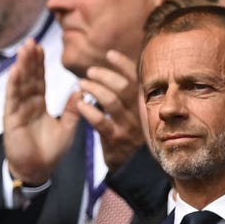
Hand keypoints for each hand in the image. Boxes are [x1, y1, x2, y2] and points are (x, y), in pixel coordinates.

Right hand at [3, 40, 80, 183]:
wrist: (38, 170)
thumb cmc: (51, 150)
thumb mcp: (68, 127)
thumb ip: (74, 109)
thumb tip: (81, 90)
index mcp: (39, 105)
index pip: (39, 80)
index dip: (39, 64)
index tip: (42, 47)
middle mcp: (27, 104)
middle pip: (28, 78)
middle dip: (30, 60)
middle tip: (31, 41)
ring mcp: (18, 110)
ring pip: (20, 84)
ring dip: (22, 66)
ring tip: (24, 50)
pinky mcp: (11, 119)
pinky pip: (13, 99)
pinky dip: (14, 85)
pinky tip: (15, 71)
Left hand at [78, 50, 144, 171]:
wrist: (134, 168)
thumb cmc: (132, 135)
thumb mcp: (136, 114)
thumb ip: (130, 94)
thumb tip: (118, 68)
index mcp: (144, 105)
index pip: (136, 79)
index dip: (123, 64)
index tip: (109, 54)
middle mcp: (139, 114)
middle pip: (124, 87)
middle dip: (105, 75)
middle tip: (90, 71)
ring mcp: (128, 128)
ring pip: (112, 101)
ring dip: (94, 89)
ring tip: (82, 84)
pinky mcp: (115, 140)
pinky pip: (101, 122)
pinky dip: (88, 111)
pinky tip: (80, 104)